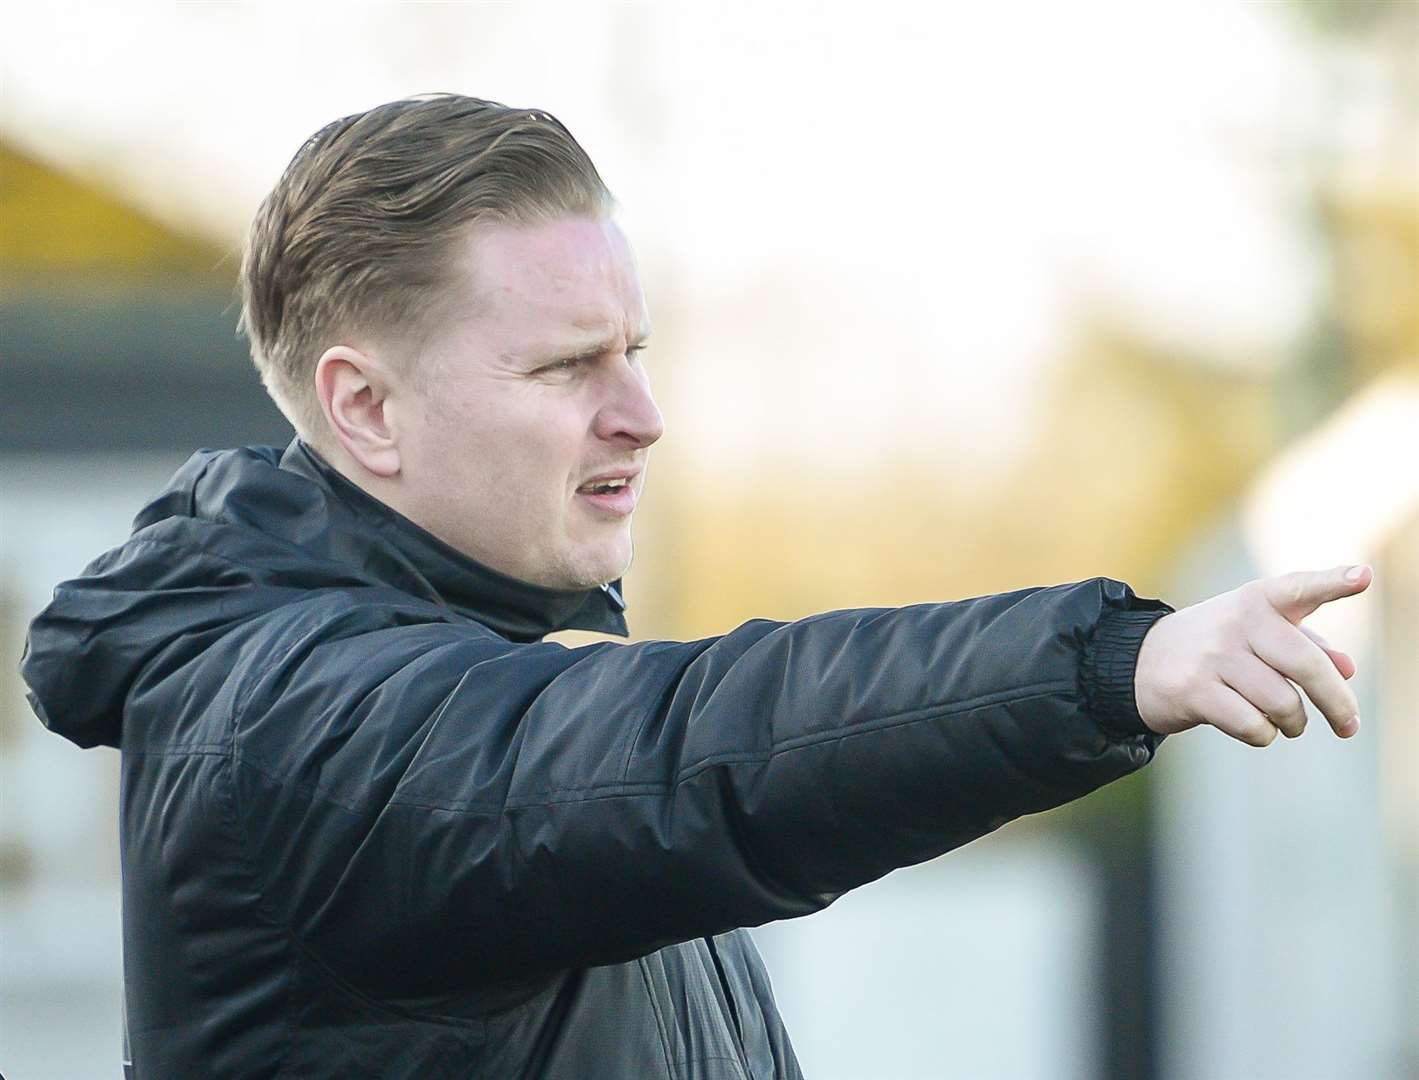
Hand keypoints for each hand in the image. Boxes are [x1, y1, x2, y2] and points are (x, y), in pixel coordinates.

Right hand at [1134, 564, 1370, 745]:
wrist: (1138, 661)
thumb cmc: (1216, 647)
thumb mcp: (1257, 634)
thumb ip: (1306, 645)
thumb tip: (1347, 668)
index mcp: (1256, 601)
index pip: (1298, 588)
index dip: (1332, 582)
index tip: (1362, 577)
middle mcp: (1235, 623)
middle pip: (1306, 666)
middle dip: (1336, 703)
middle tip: (1349, 726)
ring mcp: (1212, 657)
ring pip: (1282, 704)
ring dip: (1294, 724)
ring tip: (1289, 724)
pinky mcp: (1194, 691)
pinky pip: (1253, 726)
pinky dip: (1264, 735)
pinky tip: (1257, 728)